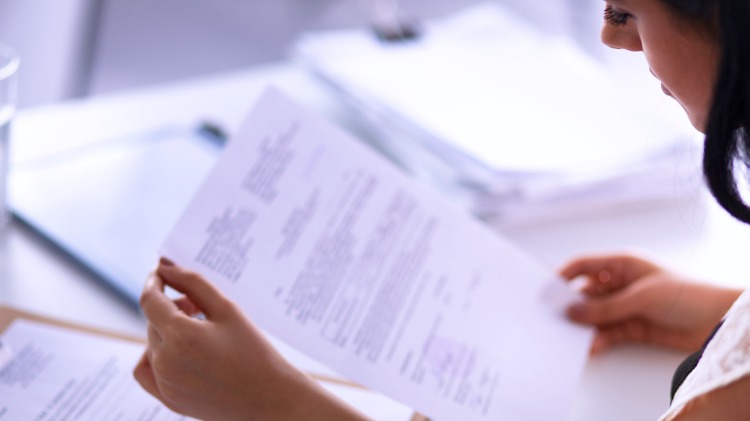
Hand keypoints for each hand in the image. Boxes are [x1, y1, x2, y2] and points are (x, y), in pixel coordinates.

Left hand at [134, 258, 367, 420]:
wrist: (271, 398)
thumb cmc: (254, 351)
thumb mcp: (227, 309)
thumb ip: (193, 283)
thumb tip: (165, 266)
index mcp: (180, 336)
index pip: (151, 300)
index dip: (154, 281)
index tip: (162, 272)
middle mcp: (165, 362)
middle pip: (153, 321)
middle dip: (172, 306)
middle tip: (201, 306)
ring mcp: (165, 384)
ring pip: (152, 343)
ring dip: (167, 330)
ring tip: (199, 330)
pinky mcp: (168, 399)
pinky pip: (146, 370)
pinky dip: (155, 355)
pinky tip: (179, 350)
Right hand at [559, 253, 740, 354]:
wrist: (717, 321)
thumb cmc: (687, 294)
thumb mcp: (641, 296)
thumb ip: (605, 306)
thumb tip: (572, 311)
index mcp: (620, 264)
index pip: (582, 265)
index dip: (562, 276)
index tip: (546, 292)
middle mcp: (618, 283)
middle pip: (584, 293)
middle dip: (570, 306)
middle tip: (553, 319)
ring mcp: (623, 306)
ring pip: (593, 315)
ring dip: (583, 326)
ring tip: (570, 338)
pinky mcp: (630, 327)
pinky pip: (606, 333)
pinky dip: (598, 340)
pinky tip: (591, 347)